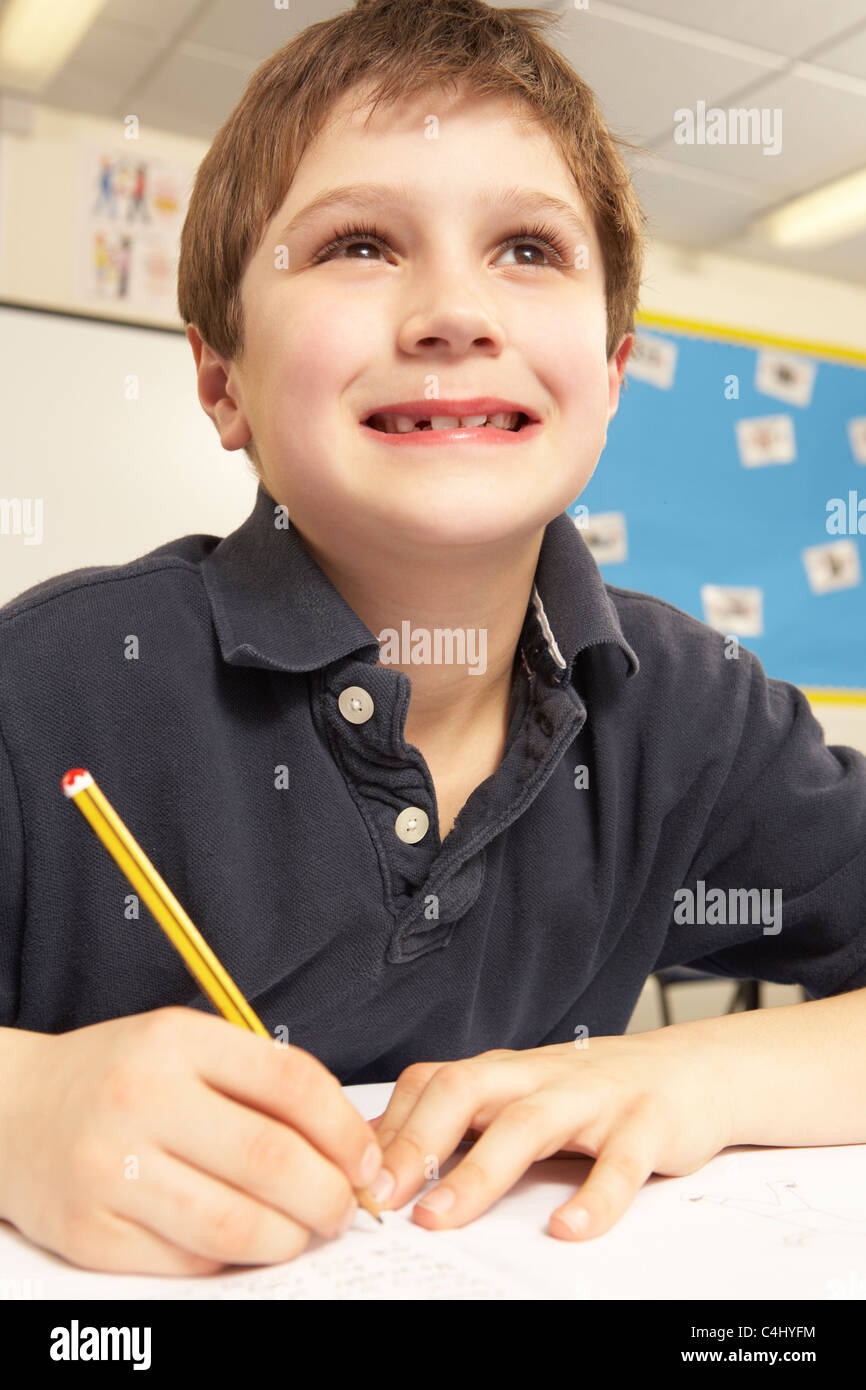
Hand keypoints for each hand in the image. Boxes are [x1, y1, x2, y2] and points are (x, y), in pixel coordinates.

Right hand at [0, 1008, 382, 1274]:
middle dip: (330, 1195)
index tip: (366, 1160)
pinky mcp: (91, 1233)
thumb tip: (347, 1143)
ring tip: (302, 1230)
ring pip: (236, 1226)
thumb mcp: (184, 1045)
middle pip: (272, 1162)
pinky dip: (230, 1260)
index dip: (346, 1130)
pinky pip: (189, 1263)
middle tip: (345, 1207)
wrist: (13, 1110)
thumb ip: (259, 1080)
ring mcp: (111, 1170)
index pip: (292, 1084)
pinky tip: (241, 1241)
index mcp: (176, 1041)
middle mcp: (142, 1100)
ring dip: (289, 1238)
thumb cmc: (118, 1076)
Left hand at [369, 1030, 734, 1238]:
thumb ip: (465, 1122)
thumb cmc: (594, 1092)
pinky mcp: (647, 1124)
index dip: (389, 1128)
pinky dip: (595, 1197)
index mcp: (505, 1070)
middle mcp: (541, 1075)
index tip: (352, 1178)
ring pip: (529, 1124)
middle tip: (382, 1196)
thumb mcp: (524, 1097)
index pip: (432, 1083)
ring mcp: (594, 1097)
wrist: (693, 1070)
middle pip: (466, 1090)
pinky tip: (569, 1229)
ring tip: (442, 1217)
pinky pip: (619, 1162)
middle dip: (417, 1142)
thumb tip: (381, 1156)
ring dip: (480, 1172)